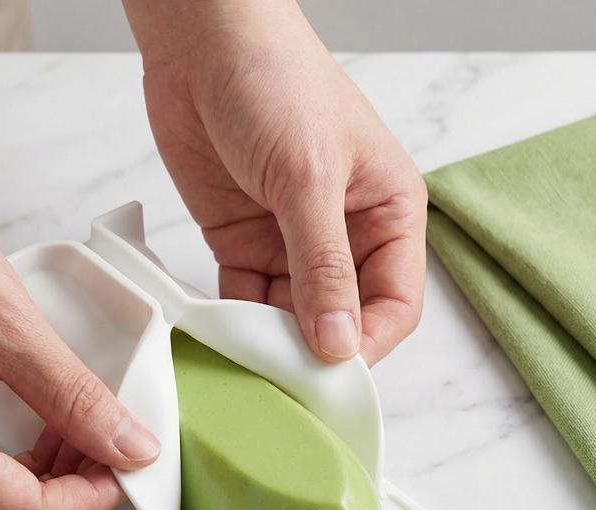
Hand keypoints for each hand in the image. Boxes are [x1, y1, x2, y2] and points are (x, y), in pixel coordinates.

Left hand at [125, 0, 426, 363]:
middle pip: (343, 318)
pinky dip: (235, 323)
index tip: (334, 373)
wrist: (201, 42)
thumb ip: (323, 266)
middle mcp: (345, 236)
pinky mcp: (245, 245)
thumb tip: (338, 342)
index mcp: (388, 213)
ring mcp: (293, 244)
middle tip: (288, 381)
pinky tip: (224, 339)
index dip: (369, 342)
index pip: (394, 302)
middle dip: (318, 351)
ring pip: (292, 318)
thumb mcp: (310, 177)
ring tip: (251, 364)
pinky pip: (246, 301)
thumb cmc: (276, 82)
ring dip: (272, 342)